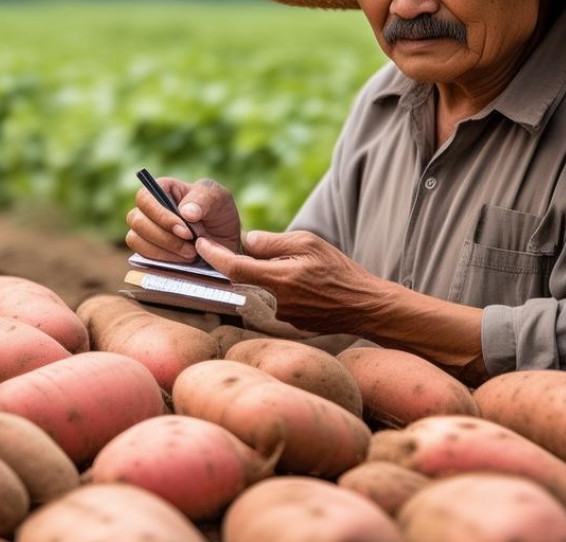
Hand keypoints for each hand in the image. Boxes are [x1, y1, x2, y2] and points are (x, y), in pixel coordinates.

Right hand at [125, 176, 240, 262]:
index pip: (145, 197)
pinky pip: (142, 255)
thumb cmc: (219, 213)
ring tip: (191, 253)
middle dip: (164, 236)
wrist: (224, 242)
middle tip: (191, 246)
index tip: (185, 230)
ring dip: (164, 250)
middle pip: (136, 220)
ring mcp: (144, 229)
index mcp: (162, 188)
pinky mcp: (146, 249)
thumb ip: (204, 199)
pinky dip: (163, 259)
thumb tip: (185, 212)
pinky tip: (183, 259)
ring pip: (135, 239)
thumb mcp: (219, 199)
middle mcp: (148, 208)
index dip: (160, 214)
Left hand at [196, 229, 388, 333]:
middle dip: (247, 263)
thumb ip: (273, 242)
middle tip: (265, 251)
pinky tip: (304, 285)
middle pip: (245, 280)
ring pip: (260, 290)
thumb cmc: (339, 271)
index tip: (201, 243)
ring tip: (300, 270)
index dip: (214, 255)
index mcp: (277, 280)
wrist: (365, 306)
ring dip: (268, 277)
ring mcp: (281, 317)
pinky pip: (274, 301)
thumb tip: (247, 242)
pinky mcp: (289, 324)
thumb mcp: (308, 243)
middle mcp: (274, 303)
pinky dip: (280, 289)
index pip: (234, 268)